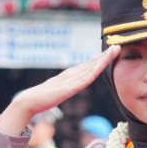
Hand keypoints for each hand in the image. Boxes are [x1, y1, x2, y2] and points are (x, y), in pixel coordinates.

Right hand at [0, 47, 120, 136]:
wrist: (29, 101)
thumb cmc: (41, 99)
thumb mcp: (57, 92)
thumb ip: (65, 89)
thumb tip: (69, 88)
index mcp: (69, 76)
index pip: (87, 66)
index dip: (99, 59)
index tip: (110, 53)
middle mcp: (71, 74)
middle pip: (91, 63)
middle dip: (105, 55)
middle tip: (117, 46)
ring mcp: (71, 80)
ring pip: (92, 67)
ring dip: (104, 59)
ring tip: (115, 50)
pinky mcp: (70, 87)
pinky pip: (87, 77)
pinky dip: (97, 69)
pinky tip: (104, 64)